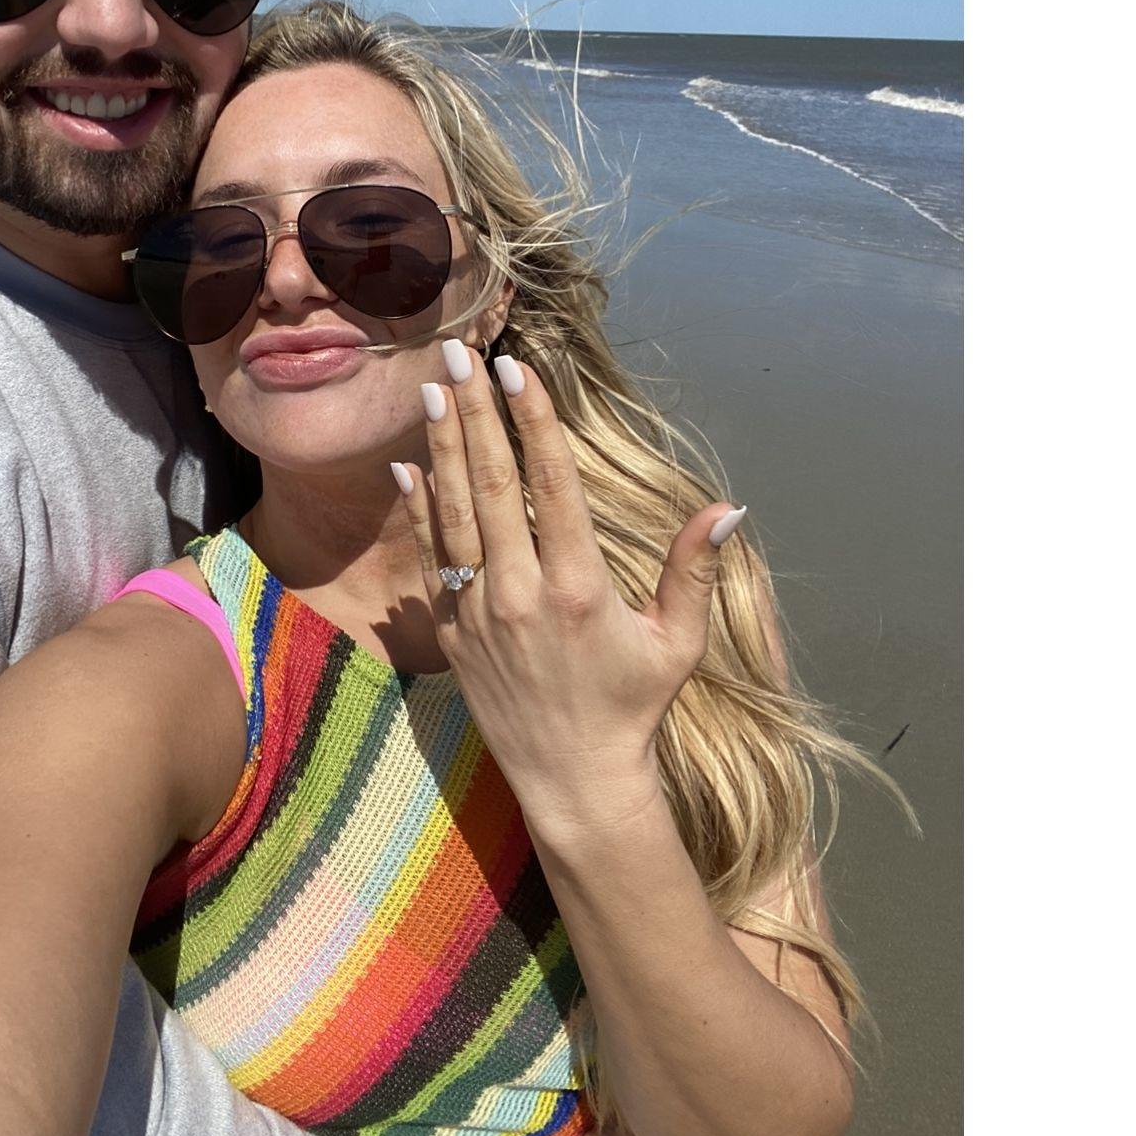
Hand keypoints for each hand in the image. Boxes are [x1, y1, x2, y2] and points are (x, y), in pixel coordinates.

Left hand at [394, 340, 745, 825]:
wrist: (572, 781)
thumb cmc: (632, 707)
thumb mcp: (677, 643)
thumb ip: (693, 572)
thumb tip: (727, 509)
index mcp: (579, 587)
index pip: (551, 484)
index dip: (533, 420)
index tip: (518, 369)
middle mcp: (521, 593)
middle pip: (492, 484)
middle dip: (476, 413)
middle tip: (459, 355)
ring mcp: (478, 613)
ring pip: (454, 514)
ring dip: (442, 448)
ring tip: (432, 391)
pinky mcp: (451, 633)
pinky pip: (430, 560)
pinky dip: (418, 513)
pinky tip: (408, 469)